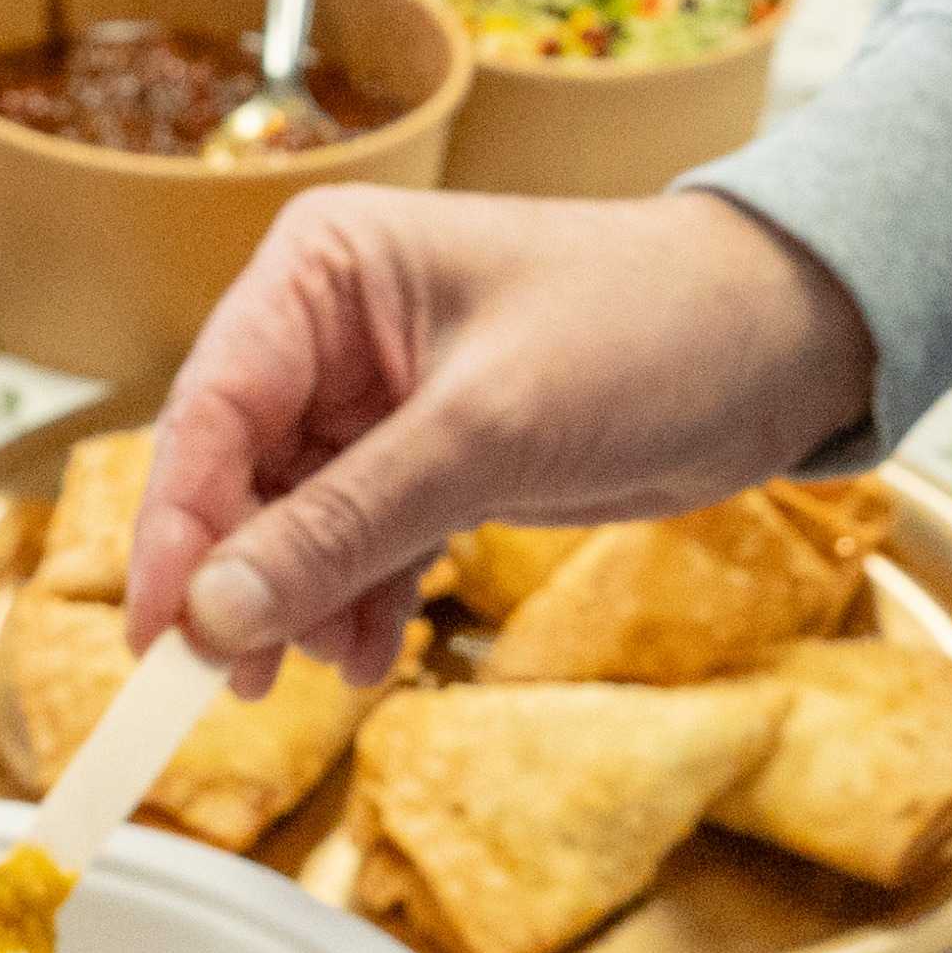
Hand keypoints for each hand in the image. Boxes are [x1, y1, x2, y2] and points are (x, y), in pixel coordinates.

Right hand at [127, 188, 878, 691]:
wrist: (785, 342)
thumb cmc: (650, 329)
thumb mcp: (489, 431)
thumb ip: (347, 524)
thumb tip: (220, 614)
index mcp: (322, 269)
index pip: (208, 407)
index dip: (177, 529)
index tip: (166, 634)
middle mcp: (331, 325)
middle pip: (232, 471)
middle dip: (238, 579)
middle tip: (230, 684)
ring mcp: (378, 395)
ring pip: (290, 520)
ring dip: (301, 602)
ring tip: (338, 663)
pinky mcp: (430, 454)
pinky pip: (355, 541)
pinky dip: (357, 601)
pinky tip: (375, 651)